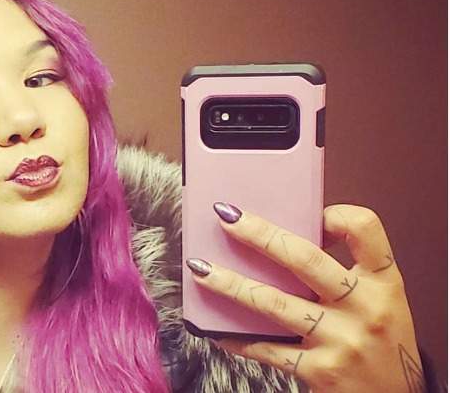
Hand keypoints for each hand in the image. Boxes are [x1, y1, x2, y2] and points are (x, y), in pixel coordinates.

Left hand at [185, 203, 425, 392]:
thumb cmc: (381, 343)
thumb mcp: (381, 300)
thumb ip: (344, 271)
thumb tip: (280, 239)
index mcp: (384, 282)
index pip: (364, 229)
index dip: (335, 214)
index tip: (311, 212)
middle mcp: (365, 308)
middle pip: (305, 260)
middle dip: (259, 234)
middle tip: (225, 215)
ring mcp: (341, 340)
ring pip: (274, 303)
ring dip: (230, 283)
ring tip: (200, 268)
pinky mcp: (319, 371)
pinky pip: (267, 349)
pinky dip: (236, 338)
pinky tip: (213, 328)